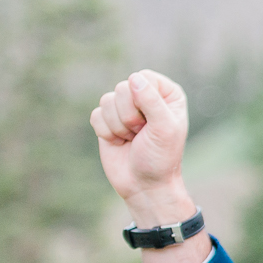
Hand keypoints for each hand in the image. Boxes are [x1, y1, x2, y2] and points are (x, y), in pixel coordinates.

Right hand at [90, 70, 192, 223]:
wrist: (144, 184)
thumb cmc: (160, 157)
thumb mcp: (164, 128)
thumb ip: (151, 101)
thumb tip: (134, 78)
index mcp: (167, 94)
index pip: (144, 77)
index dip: (141, 98)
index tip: (152, 120)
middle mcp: (146, 97)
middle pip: (122, 88)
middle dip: (129, 116)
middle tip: (142, 133)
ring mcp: (125, 108)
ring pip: (106, 100)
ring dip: (118, 126)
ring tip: (133, 139)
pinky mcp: (107, 121)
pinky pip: (96, 115)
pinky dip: (106, 132)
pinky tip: (120, 142)